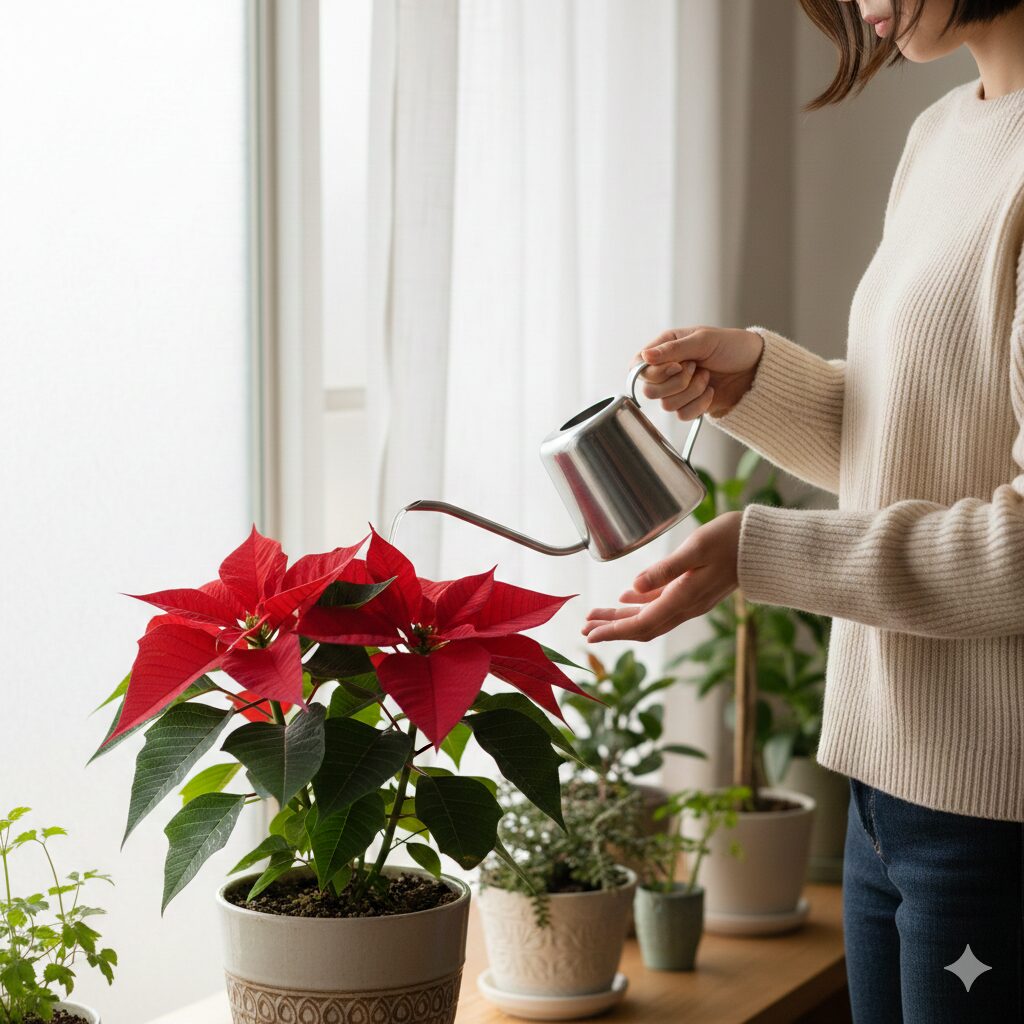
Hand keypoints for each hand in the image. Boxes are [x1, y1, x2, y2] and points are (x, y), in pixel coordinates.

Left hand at [582, 512, 742, 642]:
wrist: (763, 545)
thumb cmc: (731, 540)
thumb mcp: (695, 549)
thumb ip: (664, 570)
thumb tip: (633, 587)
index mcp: (683, 599)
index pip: (641, 624)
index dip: (613, 630)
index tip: (590, 634)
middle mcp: (686, 606)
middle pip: (641, 626)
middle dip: (611, 628)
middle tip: (584, 627)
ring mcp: (691, 601)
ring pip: (649, 617)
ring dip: (621, 618)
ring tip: (596, 615)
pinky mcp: (694, 591)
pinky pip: (660, 605)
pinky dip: (640, 605)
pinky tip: (626, 599)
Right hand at [634, 326, 764, 420]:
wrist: (756, 368)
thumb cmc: (732, 346)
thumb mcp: (703, 340)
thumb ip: (672, 349)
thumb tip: (645, 356)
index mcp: (665, 348)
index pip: (638, 367)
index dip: (654, 372)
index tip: (677, 366)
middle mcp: (667, 370)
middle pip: (649, 390)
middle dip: (677, 382)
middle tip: (696, 368)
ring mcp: (677, 390)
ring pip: (666, 405)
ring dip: (692, 392)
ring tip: (707, 377)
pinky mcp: (689, 406)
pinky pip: (682, 415)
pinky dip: (699, 404)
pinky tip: (711, 391)